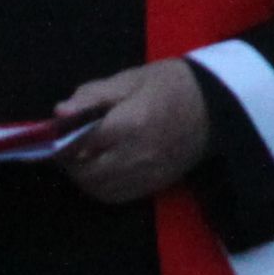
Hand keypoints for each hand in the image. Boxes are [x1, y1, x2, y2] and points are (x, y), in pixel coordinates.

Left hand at [55, 58, 210, 205]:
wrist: (217, 106)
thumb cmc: (171, 84)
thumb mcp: (131, 79)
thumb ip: (92, 96)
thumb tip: (59, 113)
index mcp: (129, 123)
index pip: (80, 142)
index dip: (61, 140)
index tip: (56, 132)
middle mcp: (137, 155)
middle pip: (86, 172)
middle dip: (70, 160)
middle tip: (68, 144)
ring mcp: (147, 175)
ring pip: (98, 189)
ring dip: (84, 175)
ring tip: (85, 156)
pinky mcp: (154, 186)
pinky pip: (116, 196)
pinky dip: (101, 186)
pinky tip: (102, 168)